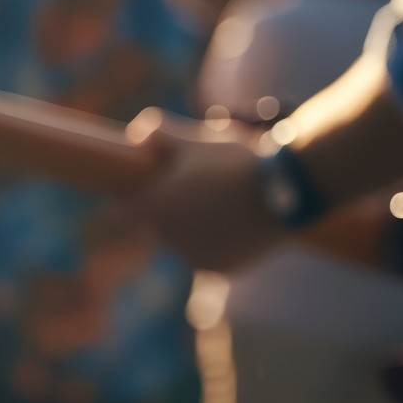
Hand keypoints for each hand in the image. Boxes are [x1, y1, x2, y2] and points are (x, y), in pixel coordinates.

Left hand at [127, 108, 283, 271]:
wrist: (286, 191)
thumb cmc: (235, 160)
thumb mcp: (196, 137)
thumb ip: (159, 131)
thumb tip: (136, 134)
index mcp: (154, 208)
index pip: (117, 217)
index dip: (120, 208)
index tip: (125, 200)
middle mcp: (169, 239)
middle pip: (159, 227)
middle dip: (172, 211)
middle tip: (198, 190)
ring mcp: (196, 258)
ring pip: (187, 243)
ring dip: (196, 230)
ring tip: (223, 205)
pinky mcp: (222, 271)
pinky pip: (213, 257)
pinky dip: (221, 245)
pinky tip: (237, 224)